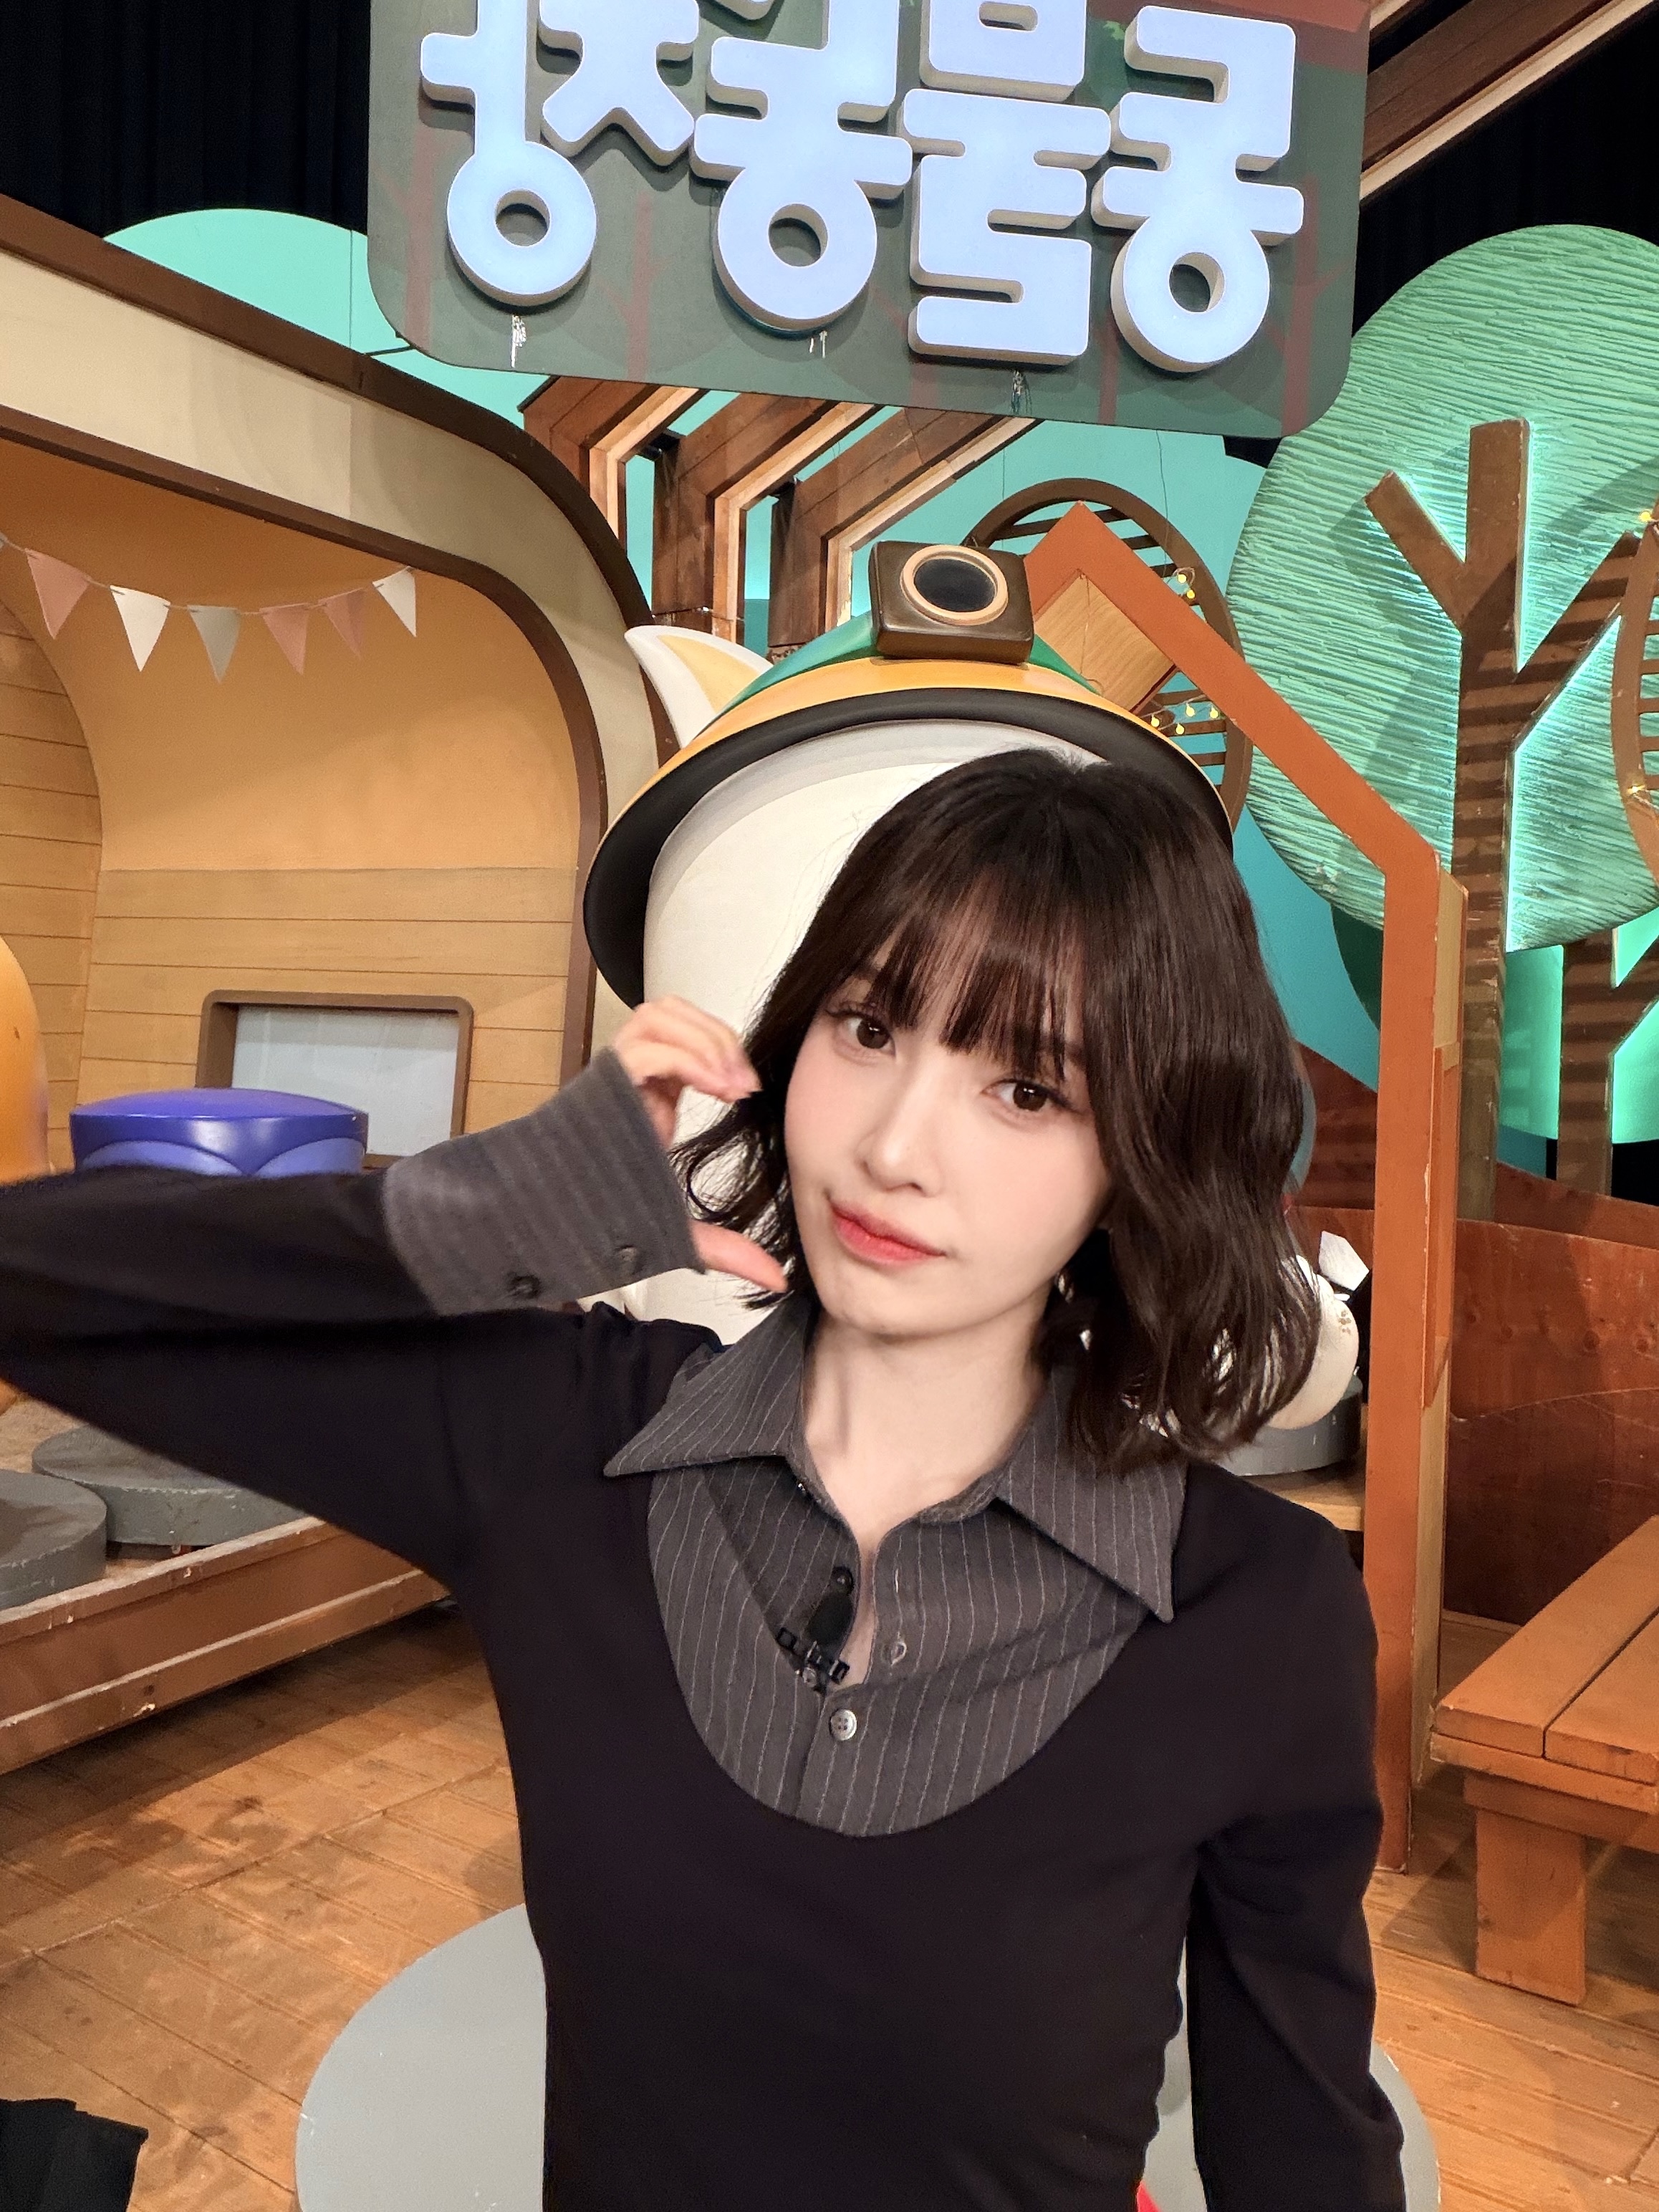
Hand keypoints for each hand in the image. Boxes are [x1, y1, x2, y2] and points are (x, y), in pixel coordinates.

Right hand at [612, 998, 788, 1294]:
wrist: (541, 1224)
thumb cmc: (598, 1221)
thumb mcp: (678, 1232)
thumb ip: (726, 1248)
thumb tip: (776, 1278)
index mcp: (647, 1097)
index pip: (687, 1038)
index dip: (722, 1048)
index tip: (750, 1091)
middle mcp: (630, 1080)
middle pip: (672, 1013)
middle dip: (715, 1034)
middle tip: (741, 1082)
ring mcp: (614, 1079)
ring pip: (658, 1015)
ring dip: (701, 1036)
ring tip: (726, 1081)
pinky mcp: (602, 1086)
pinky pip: (645, 1046)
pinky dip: (687, 1056)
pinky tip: (714, 1087)